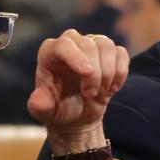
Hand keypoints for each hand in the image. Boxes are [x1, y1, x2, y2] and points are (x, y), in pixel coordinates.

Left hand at [28, 30, 129, 153]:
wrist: (78, 115)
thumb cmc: (59, 110)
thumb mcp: (47, 112)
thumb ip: (40, 106)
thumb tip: (38, 102)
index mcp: (50, 53)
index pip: (63, 44)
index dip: (76, 56)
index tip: (87, 73)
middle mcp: (70, 43)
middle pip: (89, 44)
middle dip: (95, 73)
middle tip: (90, 94)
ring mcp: (91, 45)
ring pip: (106, 45)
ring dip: (108, 72)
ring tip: (101, 92)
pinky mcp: (109, 53)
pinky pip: (121, 53)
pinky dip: (120, 72)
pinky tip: (112, 88)